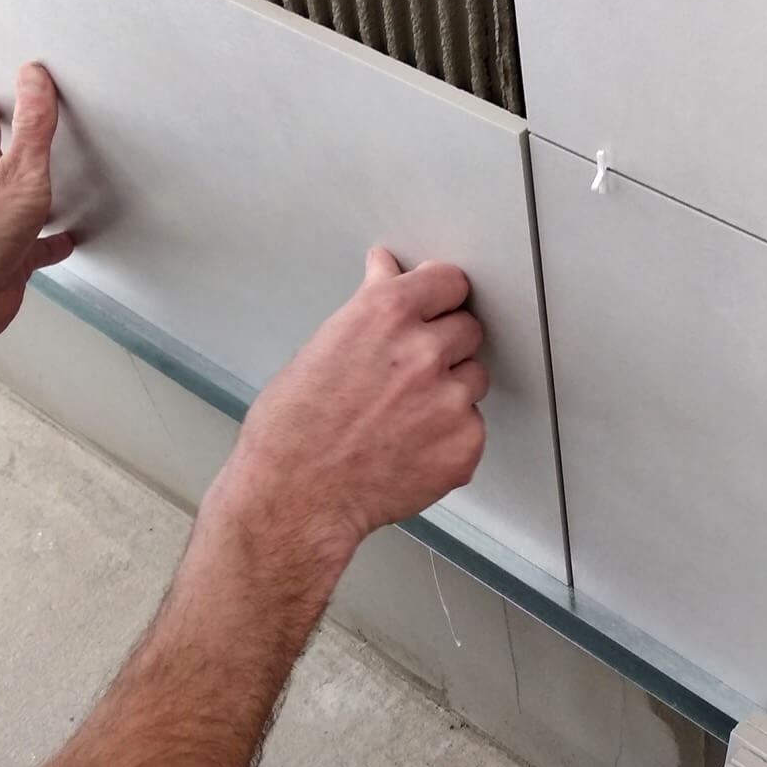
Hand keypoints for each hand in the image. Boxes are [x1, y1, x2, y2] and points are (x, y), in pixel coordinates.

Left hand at [0, 63, 73, 346]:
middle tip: (23, 121)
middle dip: (9, 139)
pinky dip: (50, 239)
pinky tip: (62, 239)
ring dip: (32, 189)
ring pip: (16, 199)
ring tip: (50, 176)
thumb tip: (32, 78)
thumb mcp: (19, 172)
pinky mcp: (5, 257)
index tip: (15, 86)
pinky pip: (34, 243)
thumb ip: (32, 126)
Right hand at [205, 248, 488, 569]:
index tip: (438, 304)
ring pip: (473, 379)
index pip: (449, 282)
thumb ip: (369, 305)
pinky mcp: (464, 443)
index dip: (441, 296)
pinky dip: (450, 436)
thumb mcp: (322, 346)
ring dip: (450, 391)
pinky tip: (411, 446)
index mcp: (386, 314)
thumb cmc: (292, 430)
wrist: (296, 497)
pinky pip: (472, 426)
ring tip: (403, 415)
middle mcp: (423, 351)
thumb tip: (385, 269)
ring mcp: (449, 399)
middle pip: (468, 328)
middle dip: (445, 345)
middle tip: (409, 373)